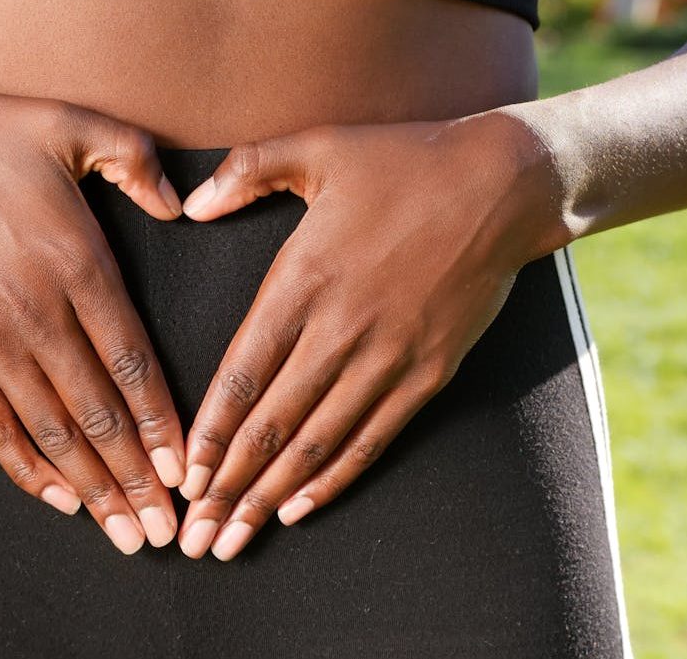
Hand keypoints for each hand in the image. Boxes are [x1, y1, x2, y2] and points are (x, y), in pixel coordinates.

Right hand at [0, 73, 186, 553]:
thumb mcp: (71, 125)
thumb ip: (136, 162)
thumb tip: (181, 205)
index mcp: (77, 264)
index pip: (133, 363)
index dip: (163, 424)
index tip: (187, 471)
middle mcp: (35, 314)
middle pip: (99, 415)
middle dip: (137, 479)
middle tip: (168, 531)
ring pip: (51, 432)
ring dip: (91, 488)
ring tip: (124, 533)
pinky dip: (26, 468)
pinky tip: (58, 500)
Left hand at [173, 113, 565, 559]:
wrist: (503, 184)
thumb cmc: (403, 161)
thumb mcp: (317, 146)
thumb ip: (246, 172)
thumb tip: (190, 207)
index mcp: (304, 278)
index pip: (244, 371)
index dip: (210, 430)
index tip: (183, 477)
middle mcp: (341, 328)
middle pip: (272, 423)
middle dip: (228, 485)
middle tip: (194, 536)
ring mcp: (388, 356)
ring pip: (318, 441)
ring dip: (271, 494)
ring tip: (234, 539)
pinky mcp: (428, 372)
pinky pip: (373, 436)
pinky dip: (335, 477)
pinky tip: (300, 508)